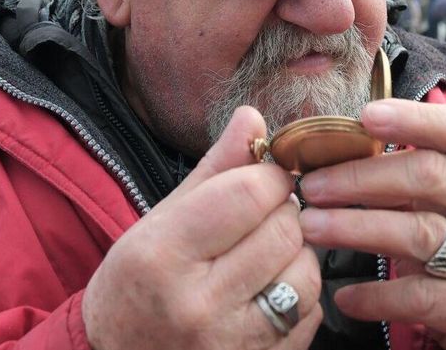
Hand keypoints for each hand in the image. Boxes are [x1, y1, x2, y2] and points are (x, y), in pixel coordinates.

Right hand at [82, 106, 321, 349]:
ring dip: (296, 252)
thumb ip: (213, 171)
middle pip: (283, 231)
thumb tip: (252, 117)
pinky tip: (269, 287)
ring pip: (306, 272)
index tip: (265, 176)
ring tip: (266, 251)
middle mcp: (199, 304)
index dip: (269, 176)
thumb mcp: (158, 222)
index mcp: (163, 256)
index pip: (249, 194)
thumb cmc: (135, 287)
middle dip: (283, 211)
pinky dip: (300, 292)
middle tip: (262, 215)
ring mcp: (233, 343)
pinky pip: (310, 314)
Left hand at [297, 99, 445, 349]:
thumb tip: (334, 163)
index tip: (365, 115)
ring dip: (356, 228)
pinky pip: (424, 295)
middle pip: (431, 175)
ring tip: (311, 229)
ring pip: (421, 232)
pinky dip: (376, 296)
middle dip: (361, 178)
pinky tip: (346, 298)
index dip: (414, 118)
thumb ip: (411, 190)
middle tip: (311, 187)